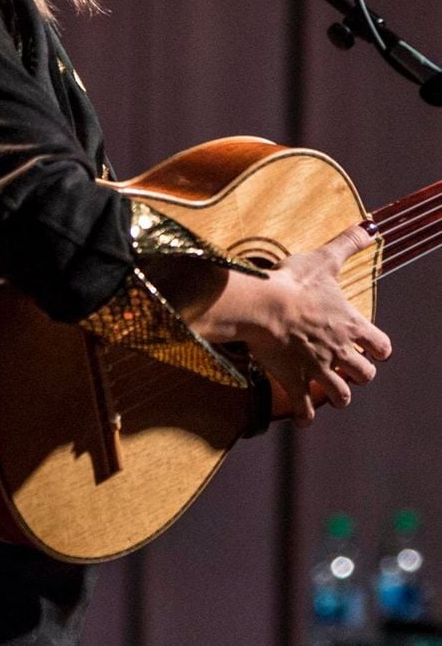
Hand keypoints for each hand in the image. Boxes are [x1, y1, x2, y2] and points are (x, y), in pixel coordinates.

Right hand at [188, 222, 391, 426]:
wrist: (264, 305)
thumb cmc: (294, 282)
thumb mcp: (324, 259)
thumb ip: (348, 243)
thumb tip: (370, 227)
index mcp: (350, 325)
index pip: (381, 347)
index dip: (378, 349)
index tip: (372, 349)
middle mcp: (339, 351)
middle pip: (364, 376)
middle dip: (358, 374)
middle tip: (347, 369)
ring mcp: (317, 369)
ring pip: (342, 396)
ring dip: (339, 396)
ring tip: (331, 392)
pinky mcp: (294, 380)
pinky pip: (305, 408)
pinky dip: (305, 416)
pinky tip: (304, 418)